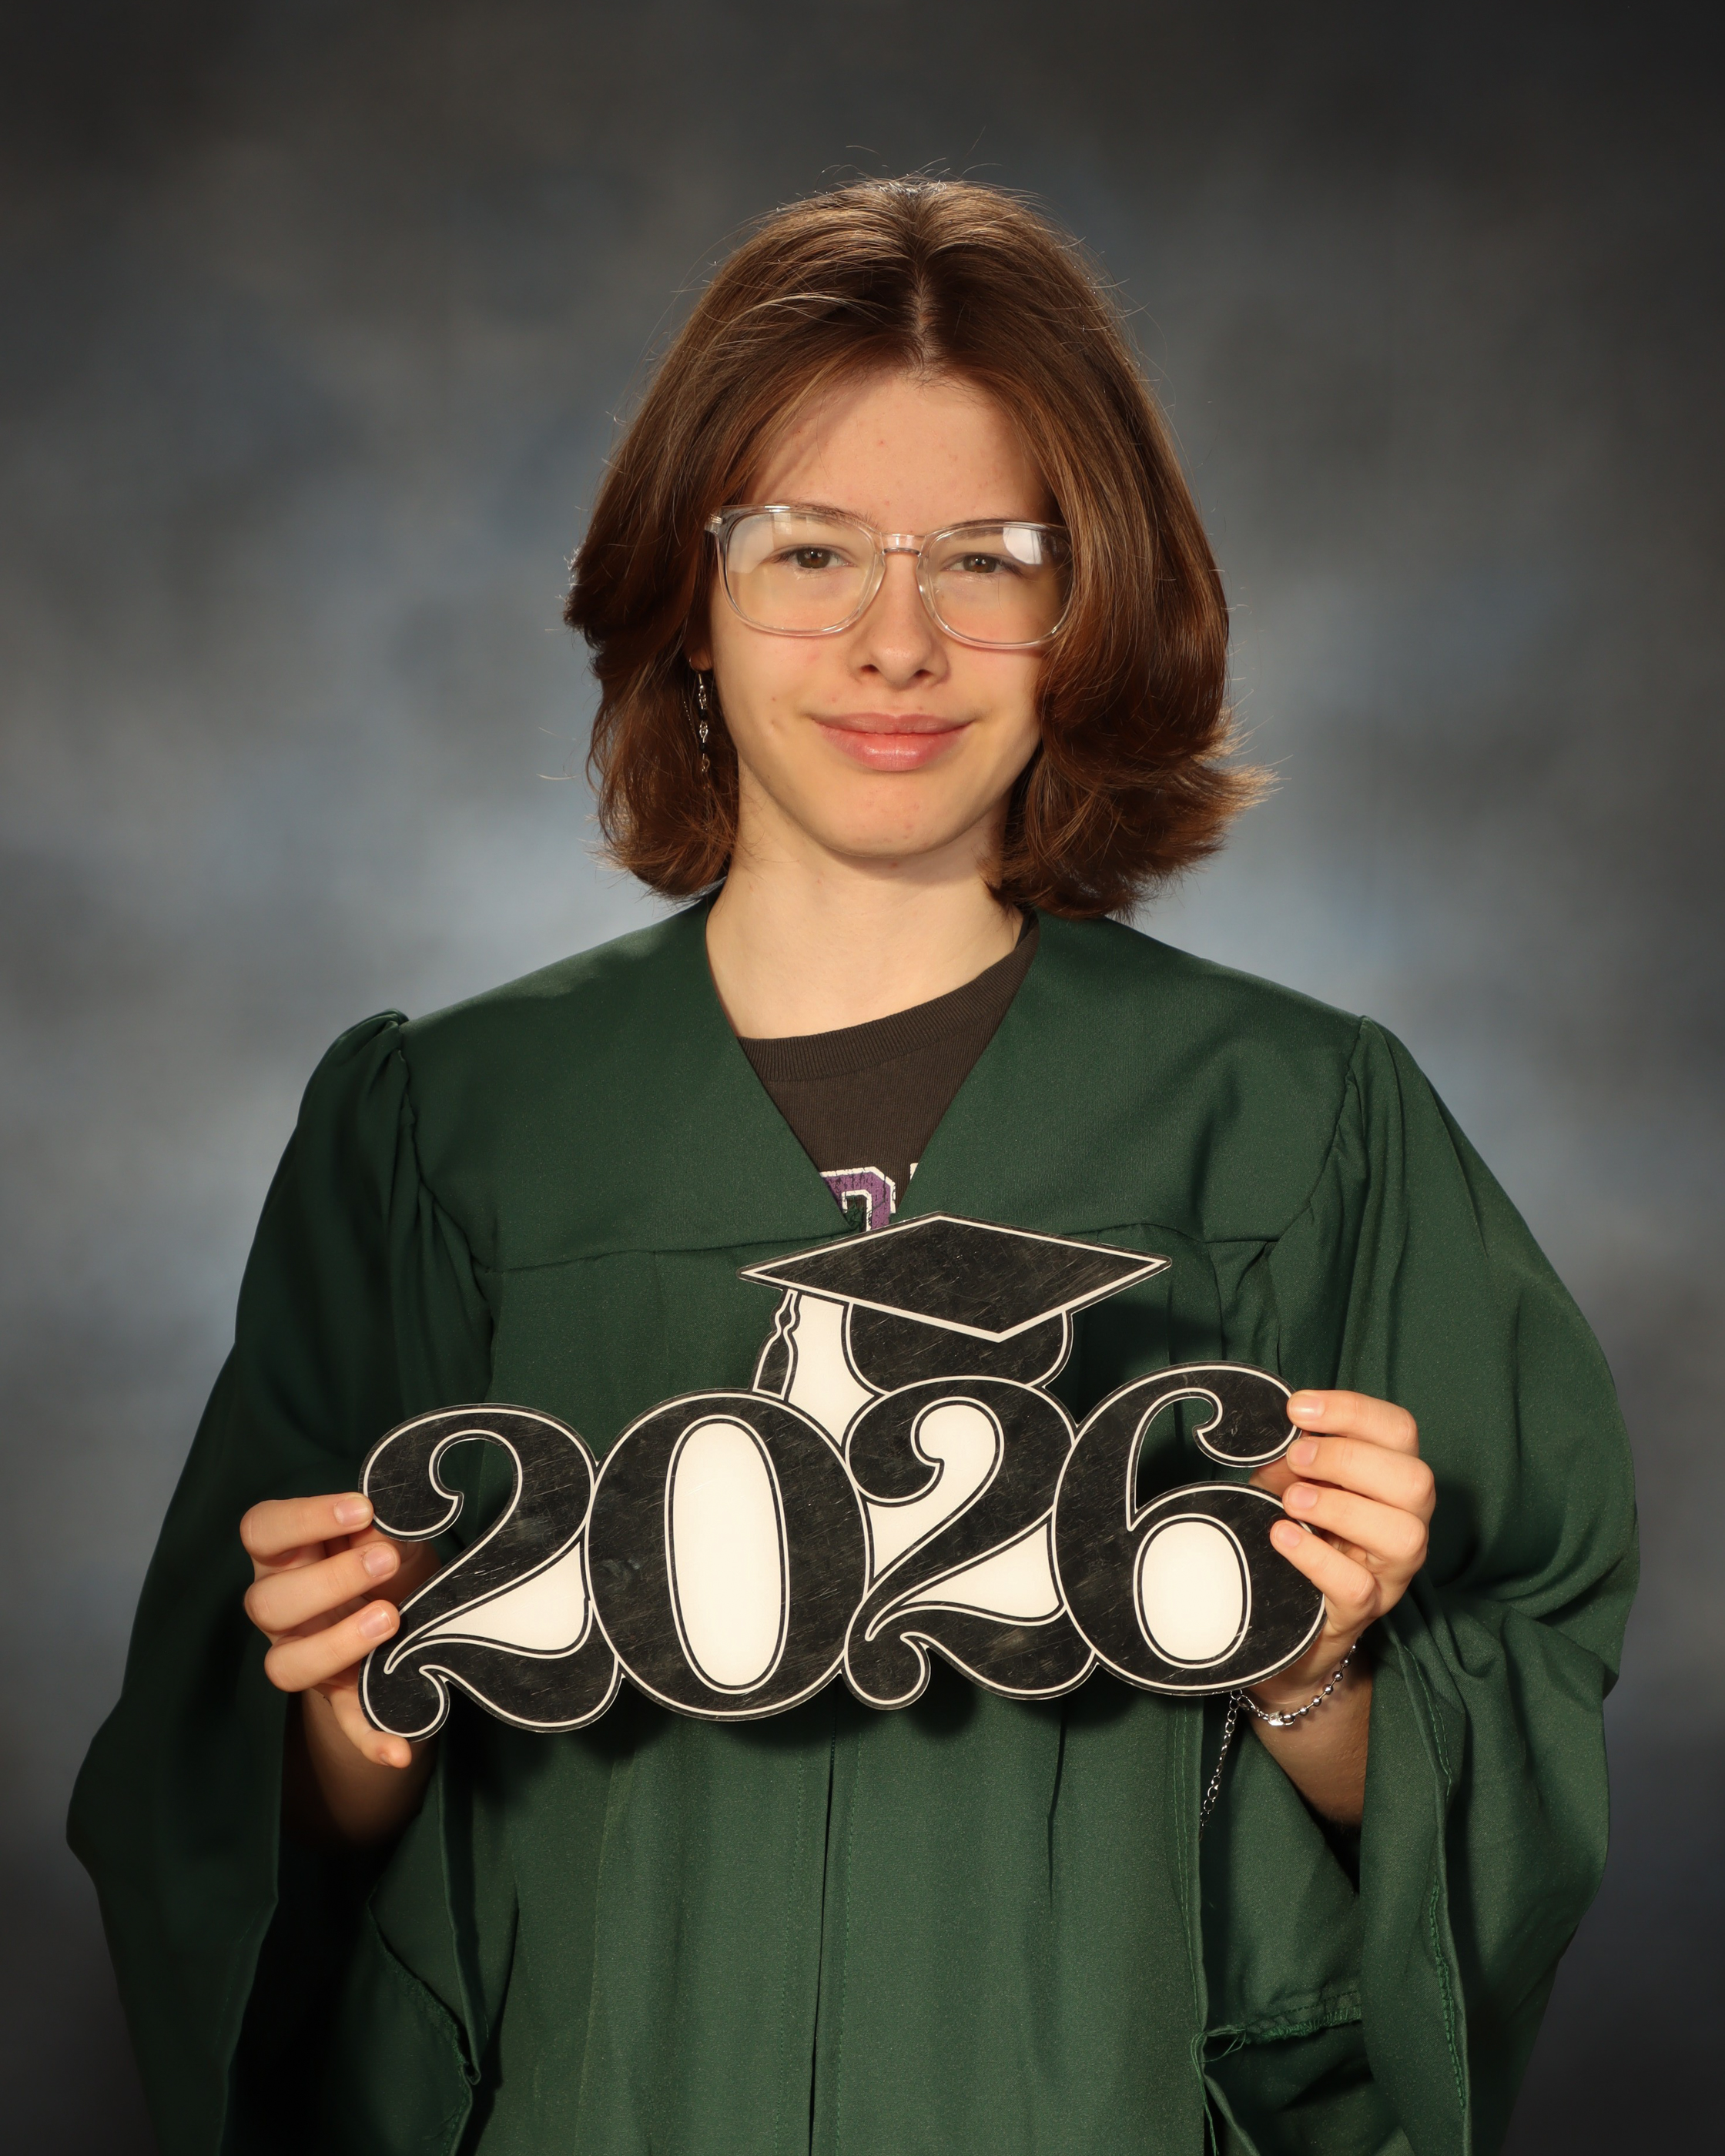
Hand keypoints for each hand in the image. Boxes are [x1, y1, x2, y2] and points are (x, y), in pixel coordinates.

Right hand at [241, 1492, 440, 1772]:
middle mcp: (280, 1608)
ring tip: (390, 1618)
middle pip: (266, 1603)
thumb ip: (385, 1526)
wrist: (403, 1606)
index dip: (303, 1518)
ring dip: (337, 1644)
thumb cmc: (386, 1556)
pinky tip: (398, 1749)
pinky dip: (370, 1738)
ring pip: (286, 1665)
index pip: (261, 1530)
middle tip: (384, 1561)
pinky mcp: (337, 1695)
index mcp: (285, 1555)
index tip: (359, 1508)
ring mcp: (302, 1654)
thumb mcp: (389, 1532)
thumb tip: (391, 1516)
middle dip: (328, 1581)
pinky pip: (344, 1723)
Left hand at [1250, 1389, 1434, 1707]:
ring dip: (1342, 1508)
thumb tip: (1283, 1428)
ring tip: (1293, 1501)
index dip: (1352, 1410)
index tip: (1298, 1408)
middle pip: (1415, 1480)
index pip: (1400, 1430)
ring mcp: (1391, 1571)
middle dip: (1349, 1458)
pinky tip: (1281, 1535)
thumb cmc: (1297, 1534)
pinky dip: (1315, 1557)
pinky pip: (1357, 1586)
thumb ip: (1293, 1456)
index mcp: (1393, 1479)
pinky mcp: (1364, 1612)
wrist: (1289, 1616)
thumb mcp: (1291, 1483)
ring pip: (1403, 1535)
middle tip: (1296, 1459)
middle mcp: (1406, 1522)